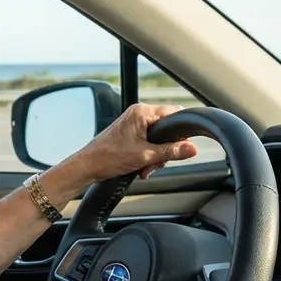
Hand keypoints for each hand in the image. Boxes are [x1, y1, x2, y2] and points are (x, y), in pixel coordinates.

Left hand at [64, 103, 198, 183]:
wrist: (87, 167)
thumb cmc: (108, 157)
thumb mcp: (145, 156)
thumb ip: (171, 151)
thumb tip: (192, 148)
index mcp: (142, 113)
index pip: (174, 113)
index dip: (181, 131)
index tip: (183, 146)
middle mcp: (138, 115)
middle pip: (167, 129)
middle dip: (165, 150)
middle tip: (156, 163)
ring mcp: (133, 124)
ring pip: (158, 139)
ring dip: (156, 157)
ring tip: (145, 167)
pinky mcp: (130, 134)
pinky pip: (148, 144)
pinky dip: (147, 157)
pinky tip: (141, 168)